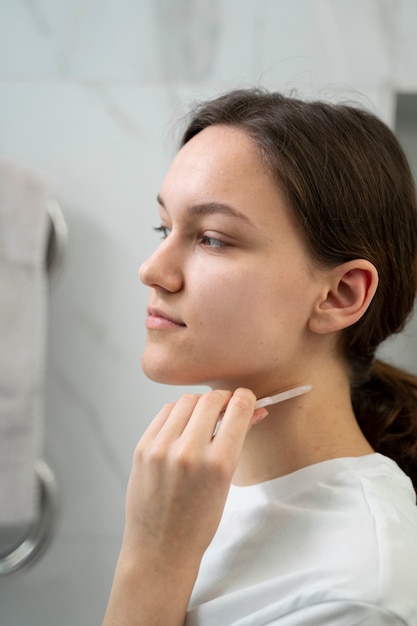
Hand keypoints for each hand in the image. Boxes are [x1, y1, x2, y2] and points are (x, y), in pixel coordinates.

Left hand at [123, 388, 266, 567]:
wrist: (160, 547)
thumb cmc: (199, 522)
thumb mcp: (227, 483)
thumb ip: (238, 441)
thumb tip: (255, 410)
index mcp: (218, 464)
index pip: (238, 409)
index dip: (245, 398)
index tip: (245, 399)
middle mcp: (188, 452)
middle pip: (211, 399)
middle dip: (223, 399)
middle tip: (226, 407)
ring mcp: (161, 449)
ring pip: (186, 401)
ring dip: (199, 404)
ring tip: (203, 419)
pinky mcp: (142, 448)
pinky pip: (165, 413)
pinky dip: (178, 414)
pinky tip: (183, 426)